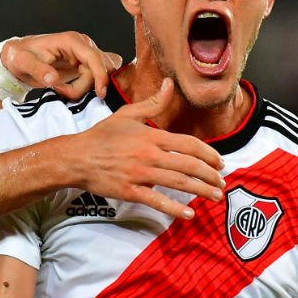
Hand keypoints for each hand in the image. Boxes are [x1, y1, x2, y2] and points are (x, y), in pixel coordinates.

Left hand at [2, 33, 121, 100]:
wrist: (19, 57)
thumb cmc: (21, 55)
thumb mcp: (22, 61)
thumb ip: (38, 69)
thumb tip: (54, 78)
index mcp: (71, 40)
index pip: (94, 57)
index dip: (100, 75)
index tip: (100, 93)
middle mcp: (82, 45)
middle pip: (99, 70)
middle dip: (84, 86)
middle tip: (60, 90)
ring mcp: (85, 56)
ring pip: (98, 77)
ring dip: (82, 89)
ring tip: (60, 88)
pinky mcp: (85, 66)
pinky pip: (96, 79)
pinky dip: (87, 88)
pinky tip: (69, 89)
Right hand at [72, 78, 224, 218]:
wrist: (76, 157)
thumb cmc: (101, 136)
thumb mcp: (127, 114)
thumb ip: (153, 103)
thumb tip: (170, 84)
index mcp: (151, 136)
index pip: (189, 145)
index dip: (209, 154)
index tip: (220, 162)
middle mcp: (148, 155)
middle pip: (188, 165)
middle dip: (210, 175)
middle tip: (221, 183)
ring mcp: (139, 174)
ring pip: (178, 183)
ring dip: (201, 190)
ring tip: (214, 196)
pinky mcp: (130, 191)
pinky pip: (156, 201)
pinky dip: (174, 208)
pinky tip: (189, 214)